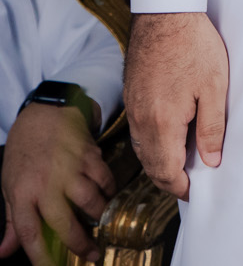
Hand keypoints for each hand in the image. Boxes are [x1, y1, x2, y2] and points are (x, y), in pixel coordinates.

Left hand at [1, 100, 114, 264]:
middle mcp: (46, 184)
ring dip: (98, 215)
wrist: (45, 114)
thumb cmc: (24, 152)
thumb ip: (11, 220)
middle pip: (65, 222)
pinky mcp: (89, 156)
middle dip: (81, 242)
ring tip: (100, 221)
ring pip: (91, 201)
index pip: (29, 233)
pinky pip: (105, 180)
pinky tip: (107, 195)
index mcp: (21, 194)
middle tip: (92, 254)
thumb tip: (5, 251)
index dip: (40, 256)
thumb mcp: (10, 185)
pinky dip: (109, 191)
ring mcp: (69, 169)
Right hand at [126, 12, 228, 199]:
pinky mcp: (132, 96)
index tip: (196, 192)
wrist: (165, 14)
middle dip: (170, 178)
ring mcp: (133, 109)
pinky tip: (172, 135)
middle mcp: (141, 121)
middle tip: (193, 181)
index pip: (166, 172)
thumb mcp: (215, 87)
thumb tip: (211, 161)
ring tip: (186, 162)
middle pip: (151, 165)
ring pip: (143, 149)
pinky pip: (139, 132)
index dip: (181, 187)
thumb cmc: (194, 46)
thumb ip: (212, 128)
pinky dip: (153, 143)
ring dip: (161, 161)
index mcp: (162, 123)